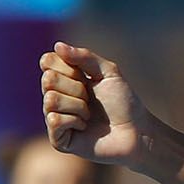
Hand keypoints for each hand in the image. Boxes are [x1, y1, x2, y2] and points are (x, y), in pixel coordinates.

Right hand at [41, 41, 151, 165]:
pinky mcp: (58, 139)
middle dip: (76, 88)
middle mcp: (56, 96)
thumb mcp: (109, 72)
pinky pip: (54, 120)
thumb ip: (85, 56)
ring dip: (78, 106)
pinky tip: (85, 127)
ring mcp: (55, 118)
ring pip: (50, 99)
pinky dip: (74, 120)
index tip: (86, 77)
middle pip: (48, 79)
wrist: (137, 132)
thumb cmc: (125, 103)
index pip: (47, 61)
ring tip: (90, 115)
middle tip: (91, 99)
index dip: (68, 67)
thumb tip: (57, 45)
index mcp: (65, 78)